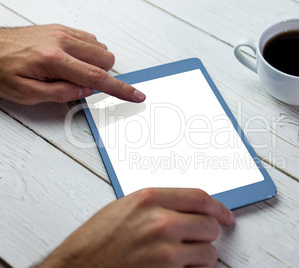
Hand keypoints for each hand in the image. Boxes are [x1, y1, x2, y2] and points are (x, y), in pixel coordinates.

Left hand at [0, 24, 144, 104]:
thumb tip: (86, 90)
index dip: (121, 89)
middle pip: (106, 59)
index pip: (98, 78)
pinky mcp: (60, 27)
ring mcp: (62, 32)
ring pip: (100, 48)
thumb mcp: (27, 94)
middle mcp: (62, 42)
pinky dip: (88, 52)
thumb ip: (61, 94)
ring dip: (95, 63)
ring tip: (73, 72)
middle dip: (103, 74)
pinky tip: (72, 60)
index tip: (136, 95)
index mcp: (54, 61)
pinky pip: (89, 38)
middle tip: (82, 83)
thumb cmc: (0, 70)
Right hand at [37, 188, 234, 267]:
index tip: (225, 214)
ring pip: (208, 251)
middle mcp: (160, 222)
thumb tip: (189, 207)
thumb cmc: (95, 241)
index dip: (218, 207)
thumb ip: (159, 204)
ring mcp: (164, 251)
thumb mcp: (125, 208)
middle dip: (209, 232)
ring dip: (202, 255)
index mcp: (149, 199)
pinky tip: (178, 267)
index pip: (200, 197)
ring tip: (186, 256)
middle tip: (202, 237)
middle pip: (209, 224)